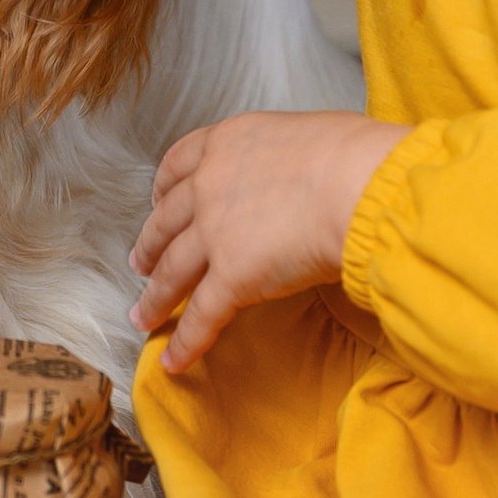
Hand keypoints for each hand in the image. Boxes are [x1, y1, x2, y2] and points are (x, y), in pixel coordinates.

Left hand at [129, 110, 409, 373]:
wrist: (356, 184)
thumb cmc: (351, 155)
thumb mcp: (303, 136)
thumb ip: (282, 156)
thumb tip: (300, 173)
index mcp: (227, 143)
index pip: (178, 163)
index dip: (163, 187)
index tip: (157, 201)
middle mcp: (210, 185)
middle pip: (166, 221)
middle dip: (151, 245)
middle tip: (140, 263)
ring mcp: (215, 233)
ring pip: (173, 271)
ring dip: (155, 298)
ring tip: (142, 316)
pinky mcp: (231, 278)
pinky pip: (202, 315)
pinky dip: (185, 342)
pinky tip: (173, 362)